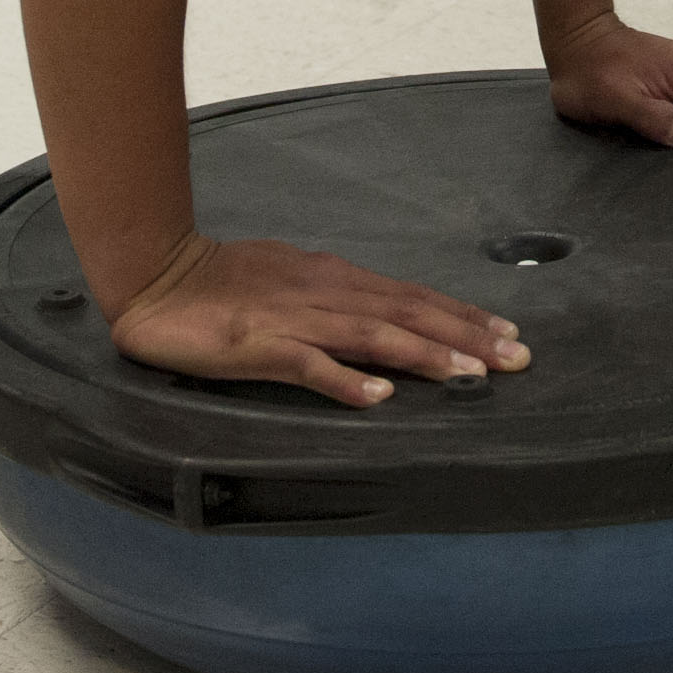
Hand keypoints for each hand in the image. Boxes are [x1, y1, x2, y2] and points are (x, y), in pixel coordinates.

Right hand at [109, 231, 528, 407]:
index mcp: (334, 280)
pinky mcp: (257, 345)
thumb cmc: (224, 283)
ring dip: (424, 354)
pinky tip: (377, 397)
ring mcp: (293, 319)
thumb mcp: (293, 285)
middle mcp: (325, 293)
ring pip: (372, 336)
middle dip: (465, 336)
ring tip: (469, 375)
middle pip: (407, 315)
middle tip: (516, 359)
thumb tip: (384, 327)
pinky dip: (344, 380)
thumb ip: (337, 304)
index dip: (461, 316)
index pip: (411, 298)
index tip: (507, 335)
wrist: (155, 275)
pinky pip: (308, 364)